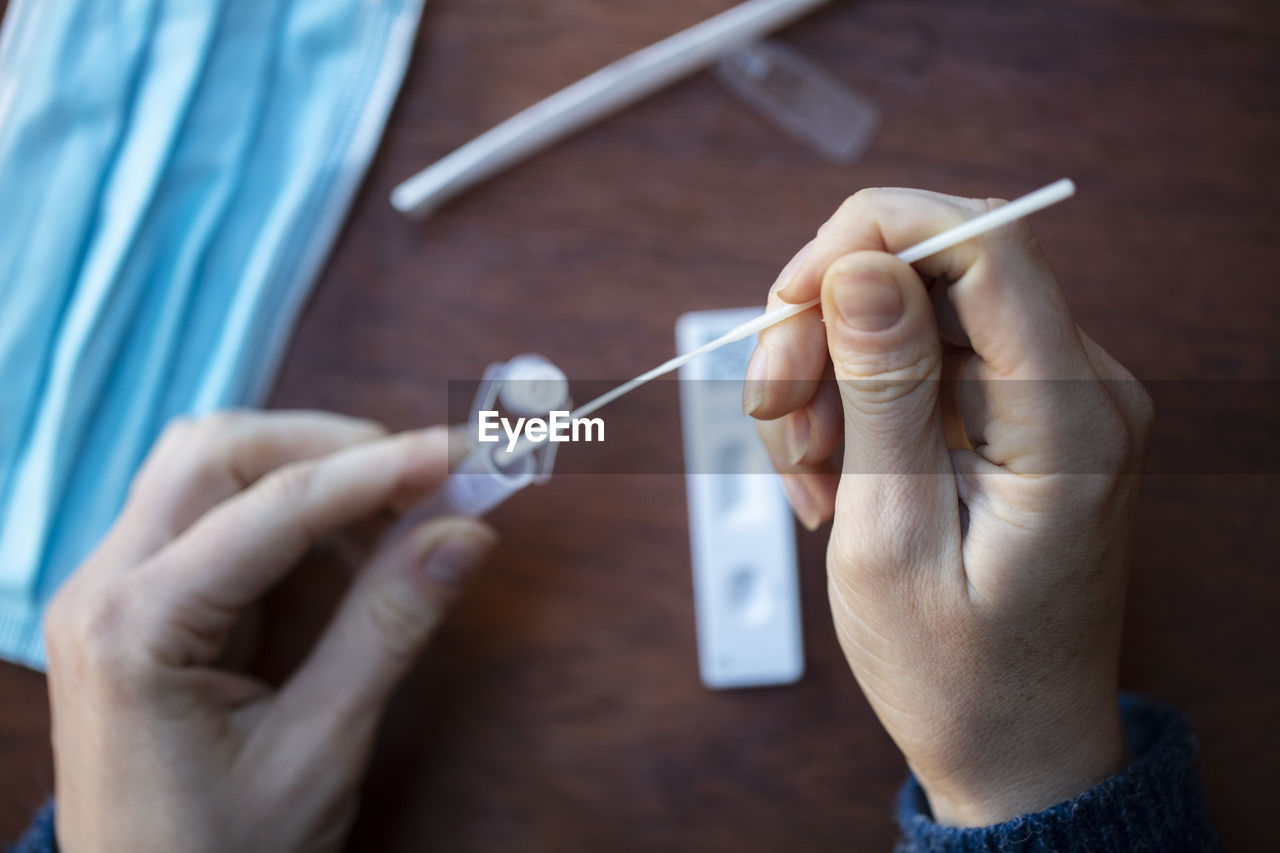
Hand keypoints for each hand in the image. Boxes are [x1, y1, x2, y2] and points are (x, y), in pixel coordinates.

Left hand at [44, 411, 495, 851]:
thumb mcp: (317, 750)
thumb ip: (388, 628)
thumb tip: (467, 532)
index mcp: (135, 627)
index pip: (274, 504)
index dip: (381, 468)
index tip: (464, 449)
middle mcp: (103, 588)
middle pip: (217, 451)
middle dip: (330, 446)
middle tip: (428, 476)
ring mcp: (110, 592)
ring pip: (207, 469)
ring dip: (308, 470)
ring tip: (398, 514)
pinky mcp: (136, 606)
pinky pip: (211, 518)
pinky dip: (288, 513)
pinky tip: (348, 550)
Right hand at [745, 189, 1153, 824]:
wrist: (1011, 744)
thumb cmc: (959, 670)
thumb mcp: (893, 534)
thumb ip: (882, 389)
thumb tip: (861, 265)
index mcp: (1069, 418)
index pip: (985, 241)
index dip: (871, 236)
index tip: (787, 298)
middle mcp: (1076, 388)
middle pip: (933, 269)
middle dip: (827, 322)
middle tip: (772, 409)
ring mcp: (1046, 399)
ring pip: (907, 313)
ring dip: (828, 372)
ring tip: (802, 469)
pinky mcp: (1012, 415)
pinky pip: (914, 362)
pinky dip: (851, 403)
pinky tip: (828, 473)